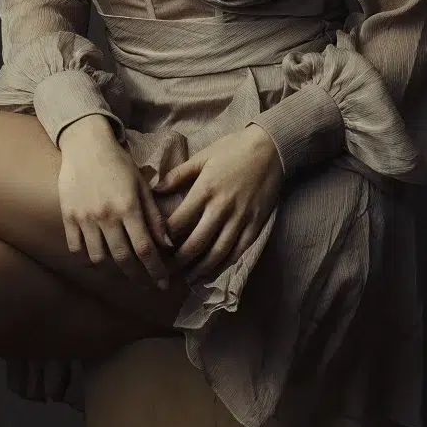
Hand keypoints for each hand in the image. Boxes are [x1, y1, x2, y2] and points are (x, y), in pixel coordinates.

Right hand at [57, 119, 173, 289]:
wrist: (86, 144)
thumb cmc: (119, 163)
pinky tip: (98, 256)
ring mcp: (85, 217)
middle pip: (123, 259)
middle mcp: (106, 216)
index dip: (155, 271)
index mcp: (128, 207)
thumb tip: (167, 245)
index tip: (163, 284)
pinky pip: (76, 248)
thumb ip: (154, 216)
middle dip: (137, 276)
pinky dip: (87, 257)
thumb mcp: (141, 185)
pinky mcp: (68, 216)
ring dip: (112, 269)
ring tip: (122, 268)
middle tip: (146, 283)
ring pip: (98, 258)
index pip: (145, 249)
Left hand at [153, 124, 283, 281]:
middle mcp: (221, 208)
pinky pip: (238, 251)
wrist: (270, 148)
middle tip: (166, 272)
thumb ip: (178, 175)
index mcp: (205, 190)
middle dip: (178, 261)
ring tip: (187, 279)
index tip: (155, 247)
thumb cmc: (233, 149)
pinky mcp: (255, 224)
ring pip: (217, 253)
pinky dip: (224, 265)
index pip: (179, 222)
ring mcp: (240, 218)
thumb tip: (155, 189)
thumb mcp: (203, 156)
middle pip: (196, 243)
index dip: (165, 239)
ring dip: (200, 270)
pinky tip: (213, 272)